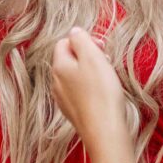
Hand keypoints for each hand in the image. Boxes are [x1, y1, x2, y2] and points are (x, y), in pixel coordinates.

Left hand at [51, 27, 133, 162]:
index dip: (84, 41)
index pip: (64, 42)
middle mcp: (55, 82)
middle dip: (88, 56)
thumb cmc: (101, 92)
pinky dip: (90, 88)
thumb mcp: (93, 57)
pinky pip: (79, 92)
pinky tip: (103, 95)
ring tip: (107, 79)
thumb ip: (81, 39)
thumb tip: (74, 31)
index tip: (102, 48)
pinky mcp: (73, 112)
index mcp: (58, 66)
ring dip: (90, 72)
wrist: (105, 131)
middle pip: (69, 59)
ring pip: (75, 76)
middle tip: (106, 63)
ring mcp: (63, 99)